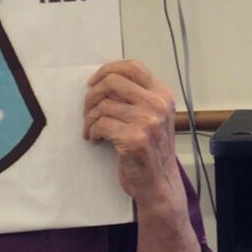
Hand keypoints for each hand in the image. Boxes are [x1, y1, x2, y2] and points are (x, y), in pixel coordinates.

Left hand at [83, 60, 182, 210]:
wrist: (159, 185)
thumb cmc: (151, 152)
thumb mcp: (153, 118)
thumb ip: (137, 98)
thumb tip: (102, 82)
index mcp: (163, 95)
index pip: (132, 67)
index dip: (107, 70)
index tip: (93, 83)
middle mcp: (158, 104)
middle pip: (112, 81)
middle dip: (92, 95)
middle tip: (88, 111)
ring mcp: (148, 121)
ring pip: (103, 105)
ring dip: (90, 119)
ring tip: (92, 131)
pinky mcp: (135, 138)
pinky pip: (101, 124)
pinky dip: (93, 132)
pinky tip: (96, 140)